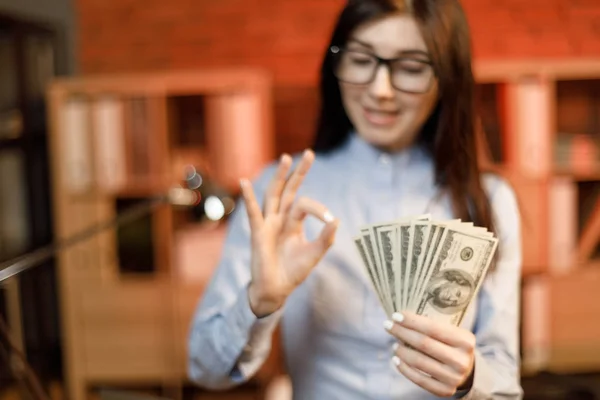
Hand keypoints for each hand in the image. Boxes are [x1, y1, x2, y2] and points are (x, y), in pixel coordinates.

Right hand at [240, 149, 338, 317]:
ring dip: (279, 176)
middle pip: (289, 189)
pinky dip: (249, 197)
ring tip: (286, 158)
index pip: (304, 204)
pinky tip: (244, 181)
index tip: (329, 219)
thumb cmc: (293, 271)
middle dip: (298, 172)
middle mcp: (280, 218)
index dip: (318, 208)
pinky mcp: (258, 232)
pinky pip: (252, 212)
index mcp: (293, 222)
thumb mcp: (314, 254)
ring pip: (273, 194)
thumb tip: (336, 220)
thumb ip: (325, 238)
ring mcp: (268, 224)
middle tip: (309, 153)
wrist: (277, 290)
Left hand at [385, 312, 474, 396]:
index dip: (411, 321)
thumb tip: (401, 318)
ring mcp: (453, 377)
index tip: (395, 315)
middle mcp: (461, 360)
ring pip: (418, 361)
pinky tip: (396, 359)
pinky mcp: (445, 390)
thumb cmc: (453, 345)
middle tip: (388, 325)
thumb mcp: (453, 332)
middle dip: (402, 332)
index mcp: (465, 341)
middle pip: (423, 343)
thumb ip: (433, 326)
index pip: (432, 328)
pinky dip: (404, 368)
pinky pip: (418, 379)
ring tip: (394, 344)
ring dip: (401, 351)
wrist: (469, 371)